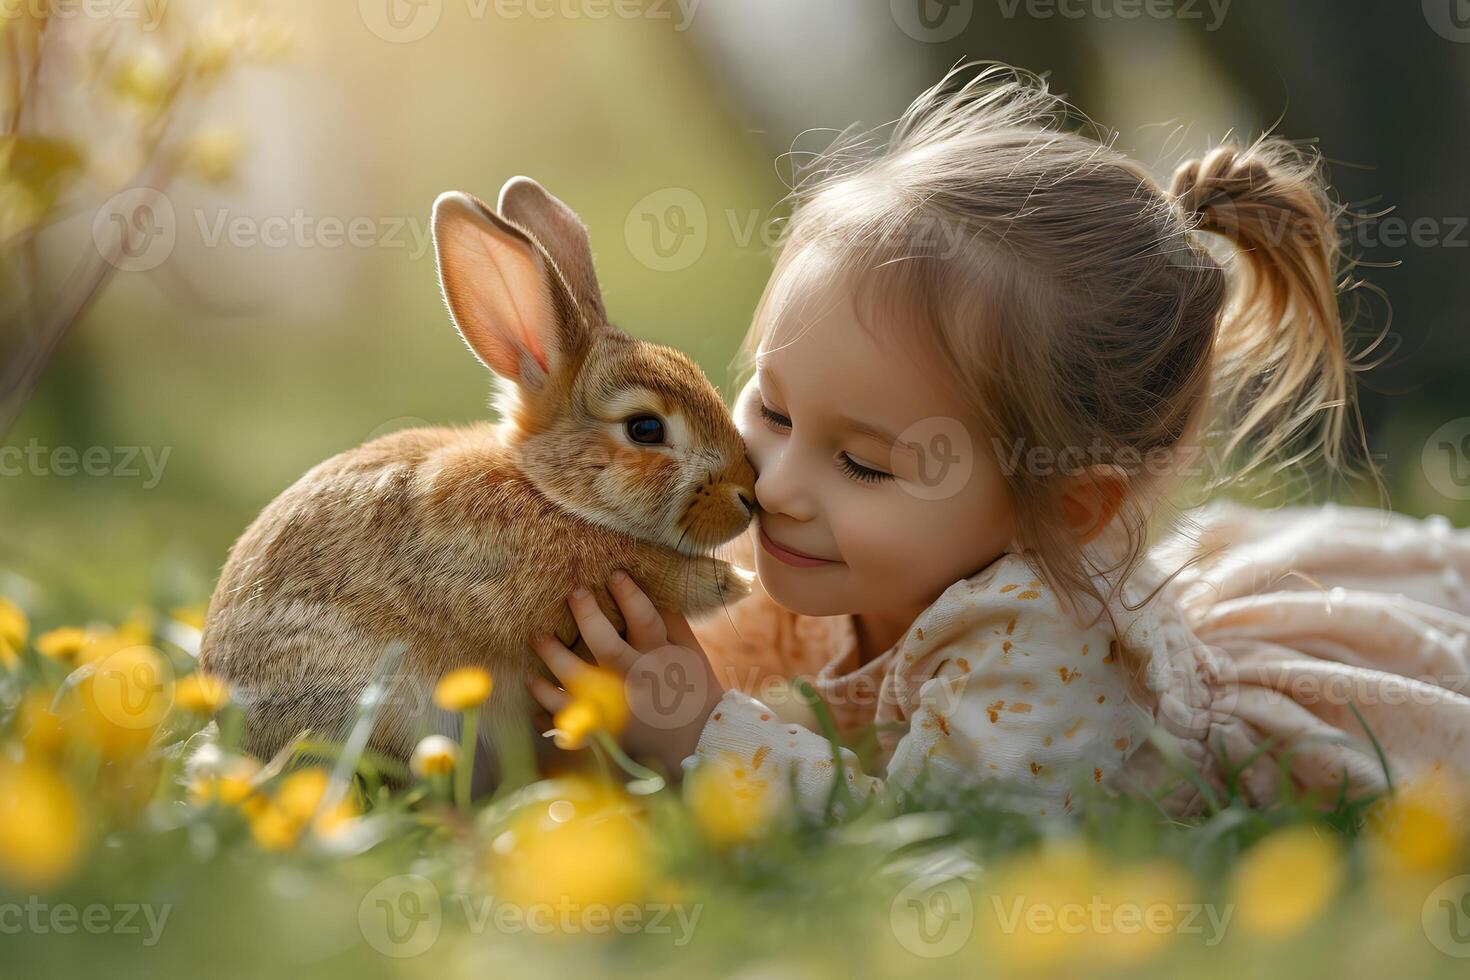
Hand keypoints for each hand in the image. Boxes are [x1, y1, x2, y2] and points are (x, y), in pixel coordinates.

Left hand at [527, 570, 723, 776]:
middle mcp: (638, 681)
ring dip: (553, 660)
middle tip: (573, 594)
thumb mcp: (690, 653)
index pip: (645, 620)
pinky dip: (547, 712)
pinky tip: (534, 691)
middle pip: (606, 646)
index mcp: (662, 658)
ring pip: (578, 684)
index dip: (629, 594)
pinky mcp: (606, 732)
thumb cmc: (694, 689)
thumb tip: (649, 585)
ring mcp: (619, 709)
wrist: (699, 743)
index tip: (614, 573)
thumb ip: (671, 622)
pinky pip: (568, 723)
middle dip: (587, 617)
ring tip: (536, 638)